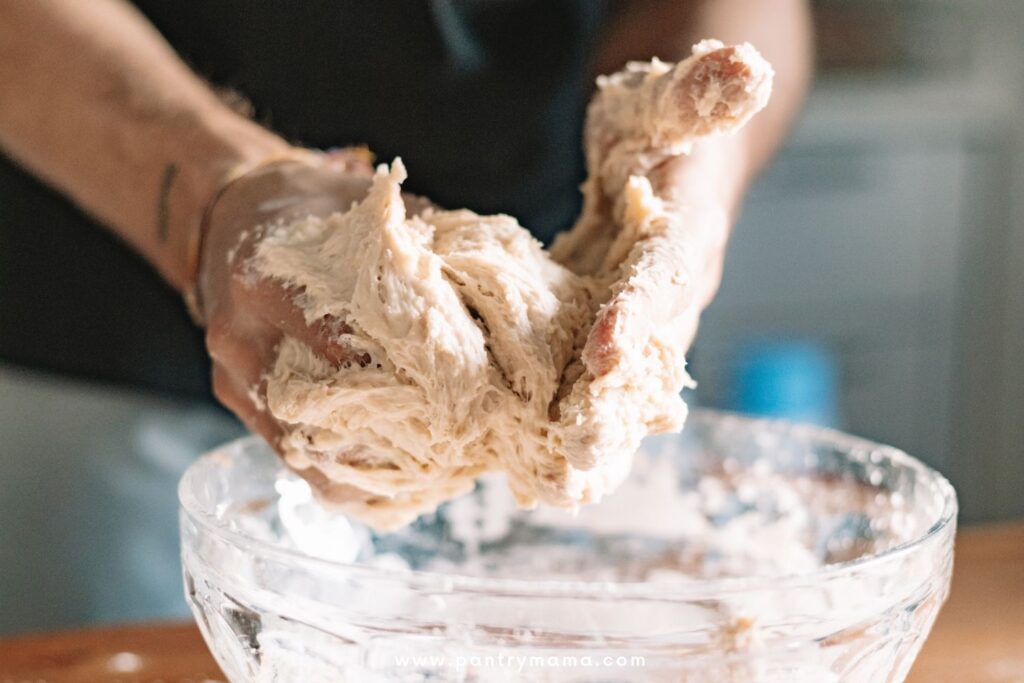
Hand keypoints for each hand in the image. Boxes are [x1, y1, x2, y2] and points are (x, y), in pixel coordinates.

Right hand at [196, 150, 426, 501]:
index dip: (401, 368)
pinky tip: (390, 493)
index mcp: (267, 282)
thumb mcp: (361, 209)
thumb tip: (492, 279)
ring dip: (367, 470)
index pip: (338, 341)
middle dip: (392, 429)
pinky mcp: (237, 399)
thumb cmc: (307, 208)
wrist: (227, 212)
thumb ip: (419, 243)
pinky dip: (338, 477)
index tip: (458, 390)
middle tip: (458, 448)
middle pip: (321, 403)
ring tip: (433, 484)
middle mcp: (241, 336)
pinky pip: (288, 452)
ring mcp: (233, 376)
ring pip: (302, 445)